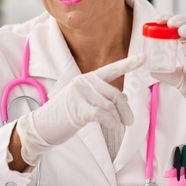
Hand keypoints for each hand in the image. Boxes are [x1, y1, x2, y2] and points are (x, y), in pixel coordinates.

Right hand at [14, 54, 144, 165]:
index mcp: (86, 78)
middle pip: (115, 94)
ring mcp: (80, 95)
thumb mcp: (81, 100)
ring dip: (118, 120)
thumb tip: (122, 102)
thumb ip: (99, 97)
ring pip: (111, 107)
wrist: (41, 126)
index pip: (111, 69)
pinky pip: (103, 115)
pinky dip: (111, 123)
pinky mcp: (78, 109)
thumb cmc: (62, 115)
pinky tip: (111, 127)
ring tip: (118, 127)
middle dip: (126, 110)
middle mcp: (84, 82)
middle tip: (129, 122)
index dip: (129, 64)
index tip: (143, 58)